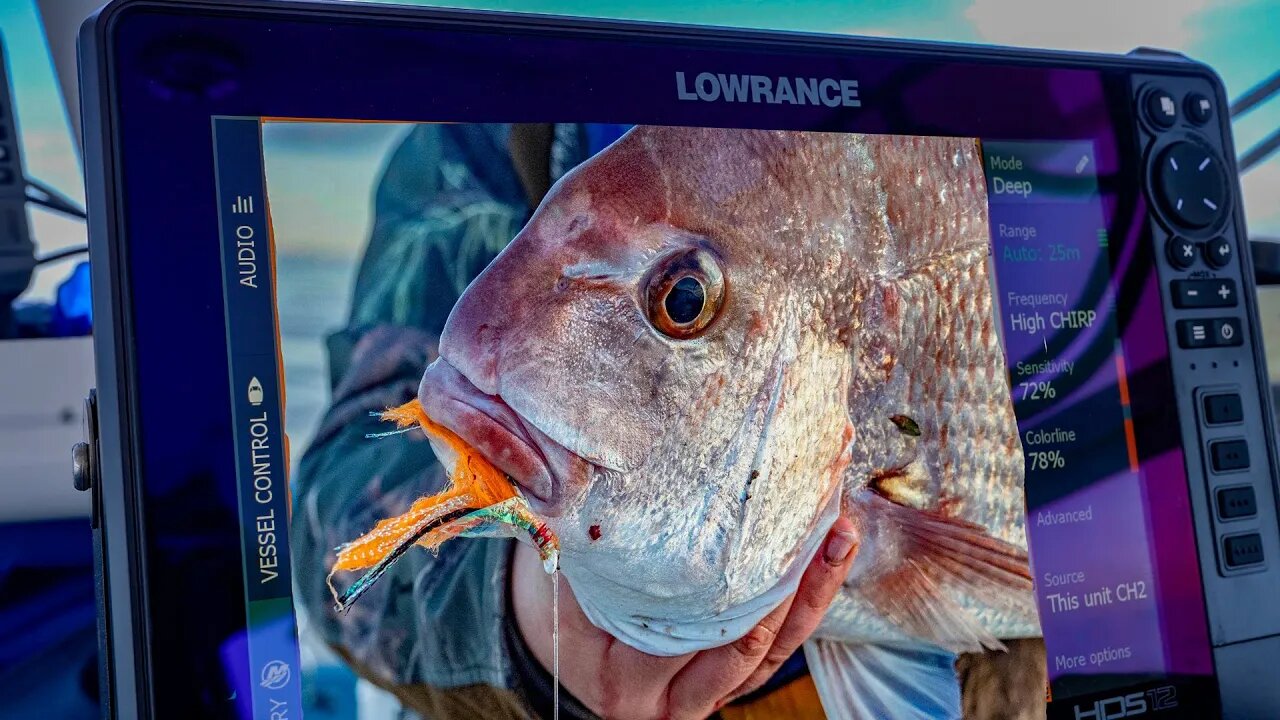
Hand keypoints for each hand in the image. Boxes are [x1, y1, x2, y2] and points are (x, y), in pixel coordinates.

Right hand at [511, 517, 858, 719]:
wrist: (558, 653)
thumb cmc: (556, 601)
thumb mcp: (553, 579)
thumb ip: (580, 547)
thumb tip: (593, 480)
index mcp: (612, 674)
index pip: (668, 625)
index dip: (704, 575)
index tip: (730, 509)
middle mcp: (660, 699)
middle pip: (732, 641)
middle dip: (777, 576)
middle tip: (806, 508)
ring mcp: (701, 698)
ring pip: (767, 648)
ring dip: (810, 588)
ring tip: (836, 529)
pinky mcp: (732, 685)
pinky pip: (779, 651)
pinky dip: (810, 602)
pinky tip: (832, 553)